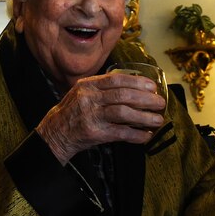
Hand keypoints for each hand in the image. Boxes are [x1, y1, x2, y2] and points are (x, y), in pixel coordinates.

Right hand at [36, 72, 166, 163]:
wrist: (54, 133)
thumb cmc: (73, 112)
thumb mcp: (82, 93)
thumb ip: (103, 88)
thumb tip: (135, 88)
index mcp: (87, 85)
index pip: (116, 79)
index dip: (137, 82)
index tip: (152, 87)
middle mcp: (88, 98)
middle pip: (123, 95)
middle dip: (146, 99)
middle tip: (160, 103)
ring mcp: (90, 116)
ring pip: (123, 113)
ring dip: (144, 116)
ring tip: (158, 120)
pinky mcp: (93, 133)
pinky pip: (120, 132)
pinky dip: (136, 134)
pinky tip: (146, 135)